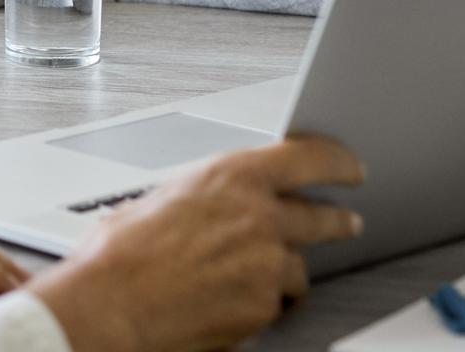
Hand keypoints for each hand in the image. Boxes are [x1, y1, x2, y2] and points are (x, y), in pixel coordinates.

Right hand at [25, 136, 364, 351]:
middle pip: (323, 216)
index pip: (309, 158)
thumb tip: (218, 202)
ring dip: (285, 269)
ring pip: (299, 265)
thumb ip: (209, 196)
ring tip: (254, 276)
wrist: (112, 304)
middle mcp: (258, 216)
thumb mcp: (164, 198)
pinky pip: (276, 301)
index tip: (352, 167)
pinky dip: (261, 301)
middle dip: (339, 220)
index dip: (339, 161)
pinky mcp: (264, 305)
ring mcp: (267, 263)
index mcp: (232, 177)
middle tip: (347, 221)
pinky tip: (231, 300)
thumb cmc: (121, 252)